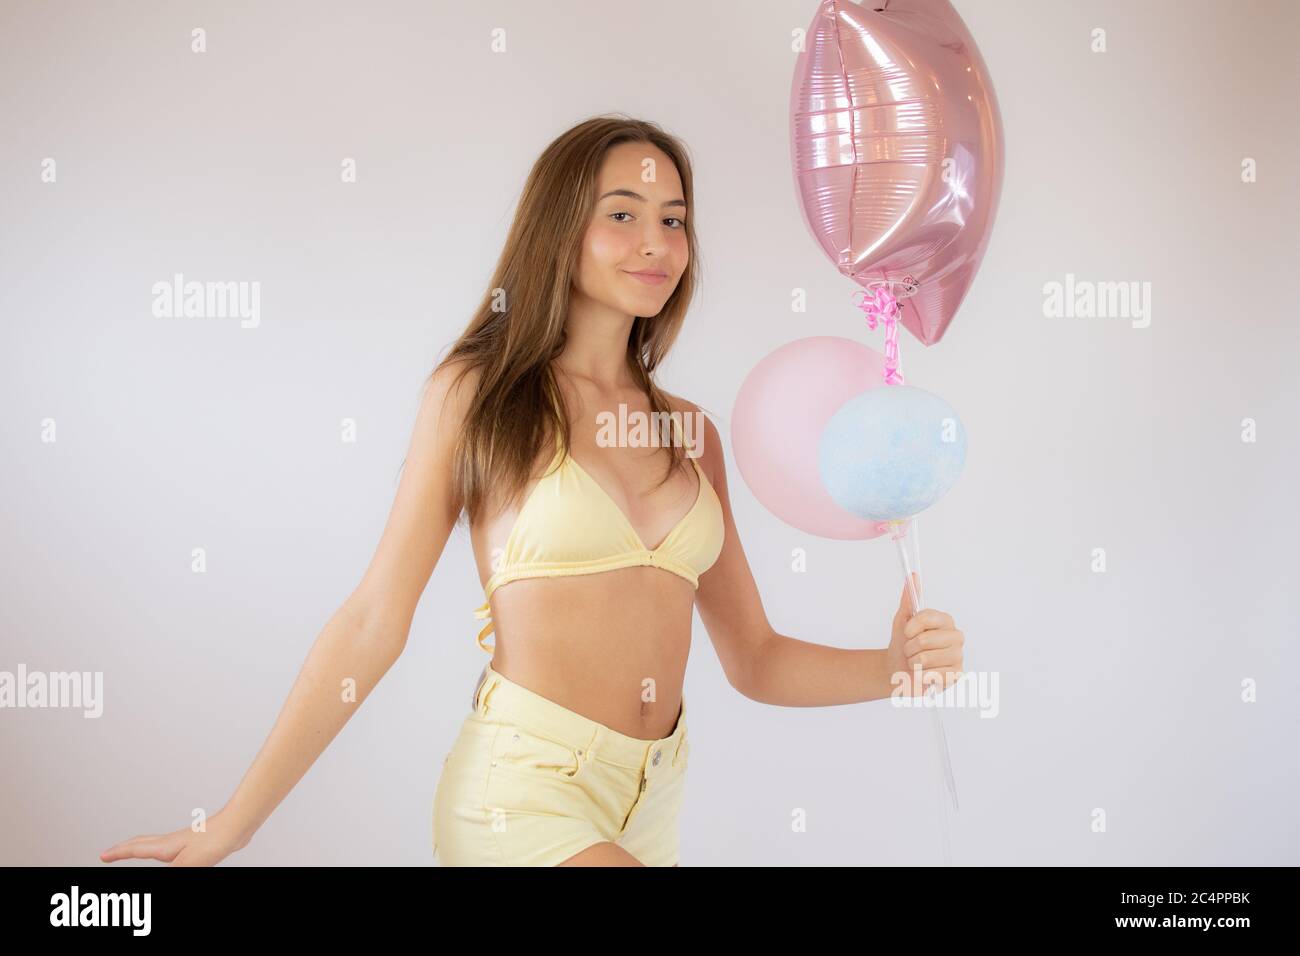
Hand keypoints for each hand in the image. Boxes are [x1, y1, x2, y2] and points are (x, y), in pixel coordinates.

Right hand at [100, 809, 250, 866]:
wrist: (237, 827)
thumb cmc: (215, 840)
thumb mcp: (187, 865)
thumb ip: (171, 875)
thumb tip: (161, 880)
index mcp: (165, 846)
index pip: (135, 850)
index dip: (117, 853)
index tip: (102, 855)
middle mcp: (171, 842)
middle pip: (141, 843)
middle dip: (124, 848)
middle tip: (110, 853)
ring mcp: (184, 842)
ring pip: (155, 844)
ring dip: (141, 848)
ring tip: (134, 851)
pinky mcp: (196, 845)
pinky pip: (171, 849)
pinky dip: (161, 853)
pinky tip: (171, 858)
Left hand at [884, 572, 963, 697]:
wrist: (897, 669)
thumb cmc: (903, 643)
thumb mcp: (902, 620)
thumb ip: (909, 598)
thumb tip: (913, 576)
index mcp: (945, 621)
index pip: (928, 617)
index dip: (911, 626)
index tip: (906, 632)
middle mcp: (956, 637)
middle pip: (925, 639)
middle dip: (910, 647)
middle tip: (911, 650)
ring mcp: (958, 656)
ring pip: (926, 658)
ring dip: (913, 662)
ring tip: (916, 661)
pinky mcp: (956, 675)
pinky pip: (931, 674)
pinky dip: (920, 675)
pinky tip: (923, 674)